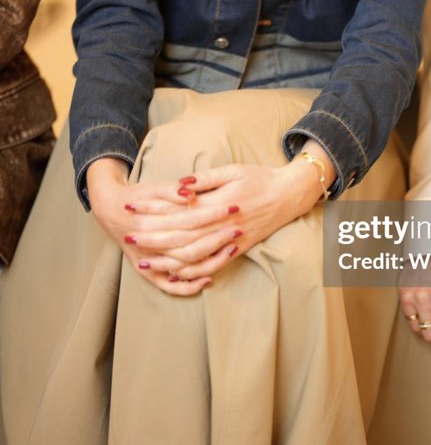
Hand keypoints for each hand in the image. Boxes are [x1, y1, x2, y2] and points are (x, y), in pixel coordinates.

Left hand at [87, 146, 332, 295]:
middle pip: (180, 237)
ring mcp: (230, 241)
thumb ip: (205, 179)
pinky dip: (192, 274)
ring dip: (166, 261)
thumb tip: (180, 186)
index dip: (154, 210)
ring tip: (143, 261)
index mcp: (219, 203)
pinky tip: (174, 275)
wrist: (289, 195)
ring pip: (193, 257)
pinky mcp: (236, 250)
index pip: (178, 210)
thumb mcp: (233, 170)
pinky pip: (211, 266)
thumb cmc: (260, 178)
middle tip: (128, 237)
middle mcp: (222, 226)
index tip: (132, 207)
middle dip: (152, 239)